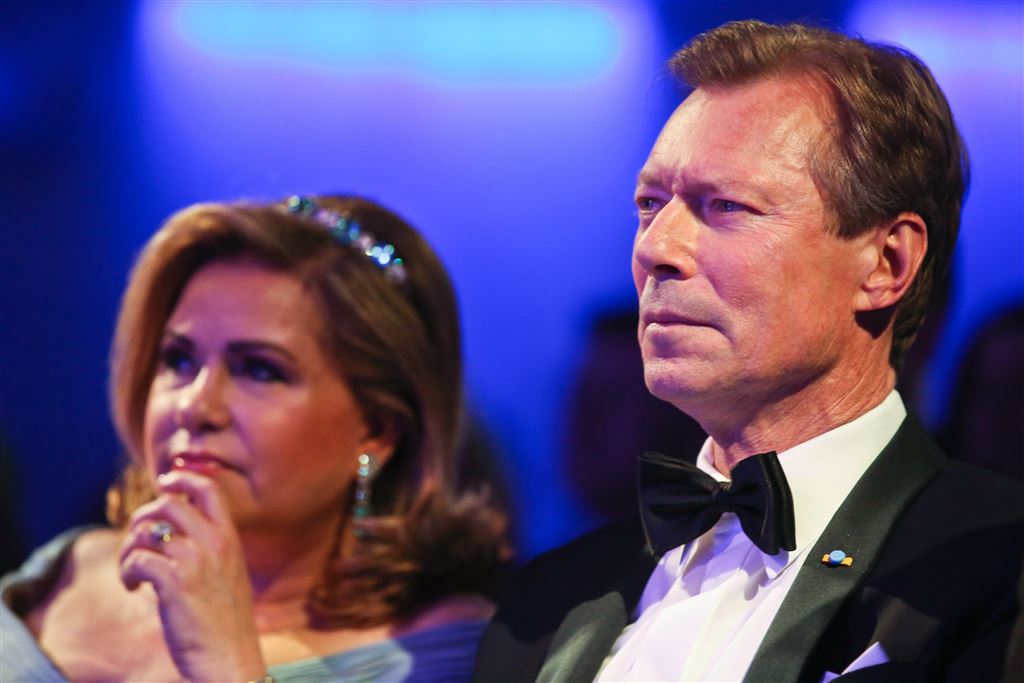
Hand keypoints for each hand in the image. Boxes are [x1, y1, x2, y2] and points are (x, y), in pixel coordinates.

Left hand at [119, 470, 267, 681]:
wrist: (229, 661)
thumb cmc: (225, 624)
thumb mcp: (228, 577)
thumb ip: (210, 549)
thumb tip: (172, 528)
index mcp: (230, 539)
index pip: (208, 489)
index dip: (182, 478)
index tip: (164, 482)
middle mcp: (215, 543)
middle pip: (169, 503)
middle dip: (143, 516)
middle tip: (136, 538)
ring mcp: (196, 561)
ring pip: (147, 532)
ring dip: (129, 550)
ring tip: (132, 572)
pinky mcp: (175, 582)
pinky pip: (137, 559)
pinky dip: (126, 572)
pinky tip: (134, 588)